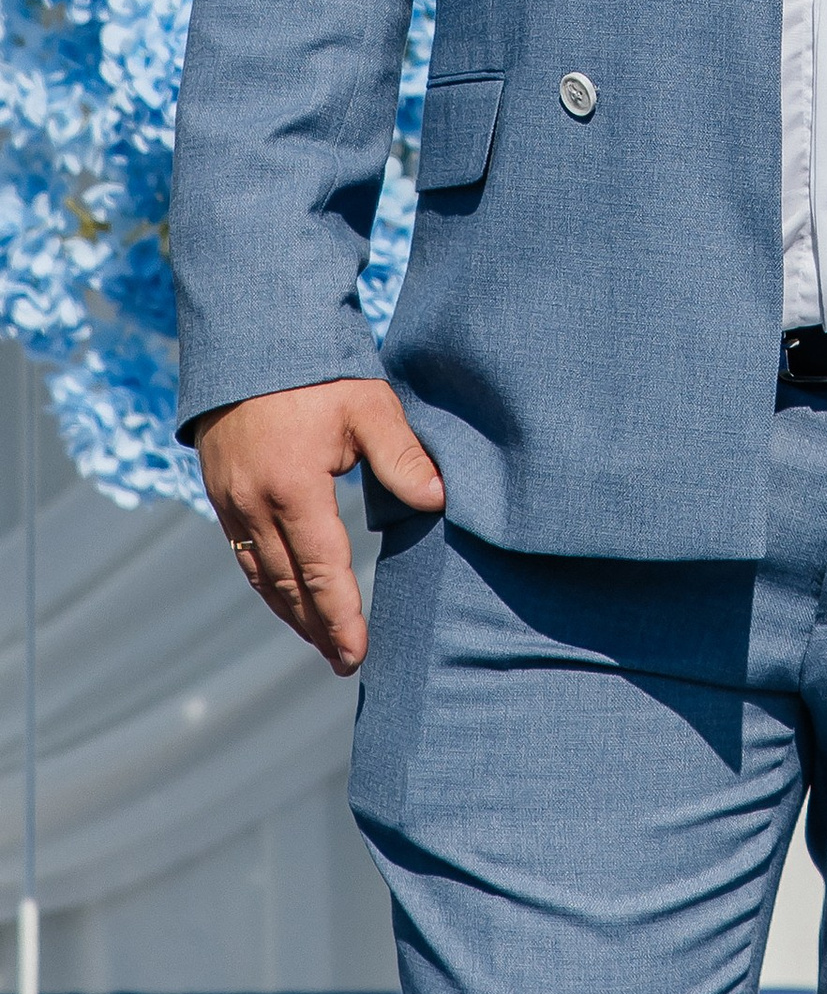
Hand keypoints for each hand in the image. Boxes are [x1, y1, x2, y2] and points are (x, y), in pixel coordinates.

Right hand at [196, 377, 444, 674]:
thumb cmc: (318, 368)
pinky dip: (267, 581)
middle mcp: (254, 504)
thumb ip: (403, 457)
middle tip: (342, 661)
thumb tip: (439, 501)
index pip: (323, 570)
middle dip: (316, 627)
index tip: (358, 654)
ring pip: (260, 574)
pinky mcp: (220, 490)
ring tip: (317, 639)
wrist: (252, 332)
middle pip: (288, 585)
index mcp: (293, 488)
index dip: (341, 617)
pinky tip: (285, 593)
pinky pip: (242, 553)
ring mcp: (230, 500)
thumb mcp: (370, 405)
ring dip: (289, 611)